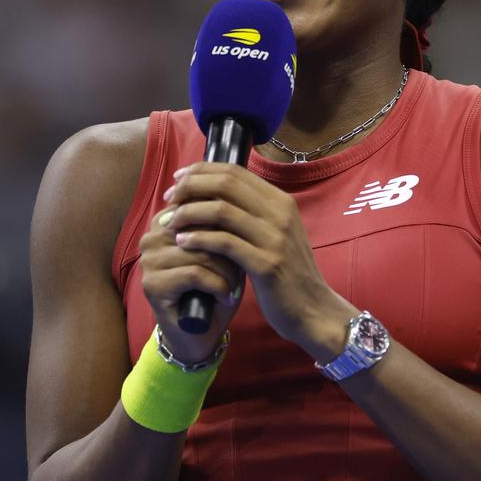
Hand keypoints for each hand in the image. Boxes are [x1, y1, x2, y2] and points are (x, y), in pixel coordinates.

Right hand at [138, 178, 244, 363]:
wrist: (203, 331)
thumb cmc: (217, 284)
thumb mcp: (226, 248)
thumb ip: (227, 219)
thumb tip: (243, 190)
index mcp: (169, 219)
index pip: (202, 202)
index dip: (230, 220)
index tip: (245, 239)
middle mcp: (153, 235)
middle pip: (202, 224)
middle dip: (230, 245)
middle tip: (243, 264)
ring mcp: (148, 260)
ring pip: (201, 249)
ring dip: (227, 269)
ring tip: (235, 283)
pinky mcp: (152, 284)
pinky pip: (194, 273)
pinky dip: (218, 285)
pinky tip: (226, 296)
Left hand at [165, 162, 354, 360]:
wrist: (312, 309)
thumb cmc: (286, 273)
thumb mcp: (275, 235)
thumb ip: (252, 214)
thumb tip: (211, 195)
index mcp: (281, 202)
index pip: (235, 171)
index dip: (201, 171)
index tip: (178, 181)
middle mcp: (280, 214)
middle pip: (226, 184)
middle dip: (190, 187)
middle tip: (169, 200)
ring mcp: (275, 238)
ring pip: (221, 210)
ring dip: (189, 213)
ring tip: (170, 222)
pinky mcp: (267, 264)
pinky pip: (224, 243)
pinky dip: (198, 239)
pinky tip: (182, 243)